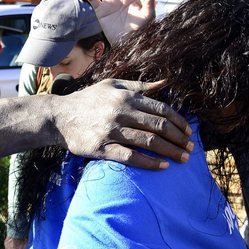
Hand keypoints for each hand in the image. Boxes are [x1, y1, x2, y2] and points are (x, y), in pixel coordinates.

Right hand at [53, 78, 191, 169]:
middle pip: (158, 127)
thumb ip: (140, 86)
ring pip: (148, 142)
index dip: (178, 121)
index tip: (189, 132)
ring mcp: (111, 131)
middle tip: (190, 148)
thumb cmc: (88, 100)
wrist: (58, 117)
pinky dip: (149, 163)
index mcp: (126, 96)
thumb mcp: (112, 85)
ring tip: (182, 159)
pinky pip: (131, 157)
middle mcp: (121, 112)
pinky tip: (162, 166)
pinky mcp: (102, 148)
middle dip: (178, 138)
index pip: (161, 109)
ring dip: (170, 151)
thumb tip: (166, 82)